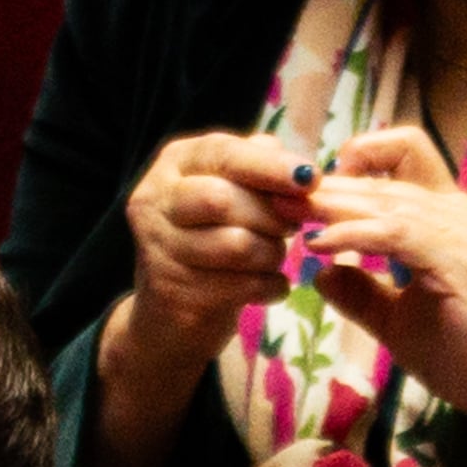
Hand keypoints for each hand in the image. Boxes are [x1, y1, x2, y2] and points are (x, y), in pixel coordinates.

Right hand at [106, 130, 315, 379]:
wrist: (173, 312)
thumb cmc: (213, 237)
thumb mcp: (234, 192)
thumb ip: (260, 168)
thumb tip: (298, 170)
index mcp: (175, 164)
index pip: (223, 153)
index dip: (270, 166)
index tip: (310, 178)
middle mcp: (155, 200)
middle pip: (222, 199)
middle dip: (271, 214)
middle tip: (293, 227)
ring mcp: (159, 248)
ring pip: (236, 245)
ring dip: (272, 253)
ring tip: (274, 257)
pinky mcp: (174, 292)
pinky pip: (241, 285)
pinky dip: (270, 286)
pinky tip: (270, 286)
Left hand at [300, 126, 466, 457]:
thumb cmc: (466, 357)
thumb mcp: (400, 320)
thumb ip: (362, 293)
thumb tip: (318, 273)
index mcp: (451, 218)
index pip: (405, 159)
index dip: (354, 165)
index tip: (308, 192)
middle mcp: (462, 214)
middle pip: (389, 175)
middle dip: (329, 185)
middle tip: (277, 196)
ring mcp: (465, 232)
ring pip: (389, 199)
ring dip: (334, 205)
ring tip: (289, 214)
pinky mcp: (460, 259)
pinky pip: (397, 233)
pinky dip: (354, 234)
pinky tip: (319, 244)